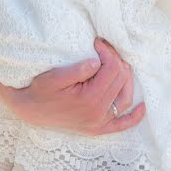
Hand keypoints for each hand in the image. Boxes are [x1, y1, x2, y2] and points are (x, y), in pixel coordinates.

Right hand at [0, 38, 143, 134]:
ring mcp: (99, 123)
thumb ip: (77, 70)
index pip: (113, 69)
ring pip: (126, 95)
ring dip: (124, 77)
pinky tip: (142, 107)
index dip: (108, 51)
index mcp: (89, 100)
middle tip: (102, 49)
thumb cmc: (39, 89)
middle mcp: (98, 114)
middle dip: (115, 59)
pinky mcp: (98, 128)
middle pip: (122, 79)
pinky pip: (122, 124)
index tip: (97, 42)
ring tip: (113, 63)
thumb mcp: (54, 77)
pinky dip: (134, 116)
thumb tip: (96, 62)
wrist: (28, 109)